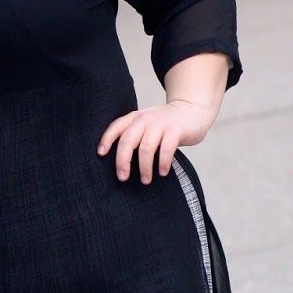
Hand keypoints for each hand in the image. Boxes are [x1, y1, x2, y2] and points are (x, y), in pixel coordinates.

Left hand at [97, 99, 215, 183]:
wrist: (192, 111)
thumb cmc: (165, 124)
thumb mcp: (146, 124)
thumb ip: (134, 136)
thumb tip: (120, 163)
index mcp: (135, 118)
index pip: (116, 127)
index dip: (106, 140)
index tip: (100, 154)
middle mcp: (145, 119)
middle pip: (128, 140)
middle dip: (122, 161)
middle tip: (122, 177)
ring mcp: (161, 123)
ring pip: (146, 147)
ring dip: (144, 167)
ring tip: (145, 180)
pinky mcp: (176, 129)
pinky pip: (166, 149)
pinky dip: (162, 162)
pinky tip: (162, 172)